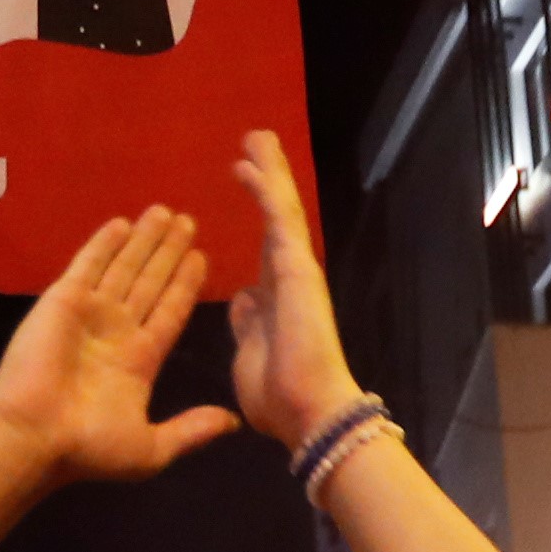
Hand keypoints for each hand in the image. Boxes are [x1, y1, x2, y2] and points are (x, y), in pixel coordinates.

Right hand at [0, 204, 235, 485]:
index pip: (169, 312)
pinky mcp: (64, 300)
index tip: (202, 258)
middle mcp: (116, 332)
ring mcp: (90, 313)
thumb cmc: (88, 446)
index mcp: (138, 361)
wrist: (34, 437)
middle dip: (169, 253)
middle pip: (150, 282)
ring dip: (145, 241)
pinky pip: (88, 264)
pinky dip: (105, 243)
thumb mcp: (152, 449)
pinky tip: (124, 222)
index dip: (185, 286)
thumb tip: (233, 424)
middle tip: (189, 221)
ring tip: (166, 212)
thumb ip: (191, 430)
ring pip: (125, 267)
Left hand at [224, 132, 367, 448]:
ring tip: (256, 137)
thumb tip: (243, 301)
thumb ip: (248, 325)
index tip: (244, 183)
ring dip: (269, 172)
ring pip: (281, 209)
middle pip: (276, 218)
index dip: (257, 211)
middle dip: (266, 181)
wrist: (307, 413)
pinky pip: (279, 220)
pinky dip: (265, 189)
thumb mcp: (249, 354)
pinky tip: (248, 163)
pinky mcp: (296, 268)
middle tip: (254, 146)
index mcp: (275, 300)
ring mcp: (296, 271)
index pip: (265, 244)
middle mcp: (288, 278)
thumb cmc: (278, 399)